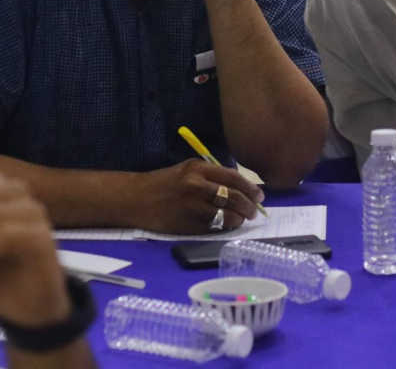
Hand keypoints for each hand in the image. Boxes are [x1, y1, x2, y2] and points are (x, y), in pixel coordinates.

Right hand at [134, 159, 264, 234]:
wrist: (136, 199)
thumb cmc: (164, 184)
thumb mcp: (187, 171)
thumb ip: (211, 176)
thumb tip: (240, 187)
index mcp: (198, 169)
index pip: (233, 178)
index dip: (250, 188)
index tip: (259, 195)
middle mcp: (196, 185)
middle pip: (234, 197)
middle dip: (249, 205)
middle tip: (255, 210)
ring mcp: (192, 206)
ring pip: (227, 214)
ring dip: (240, 218)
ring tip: (243, 219)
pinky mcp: (188, 224)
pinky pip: (214, 227)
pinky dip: (225, 227)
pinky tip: (228, 226)